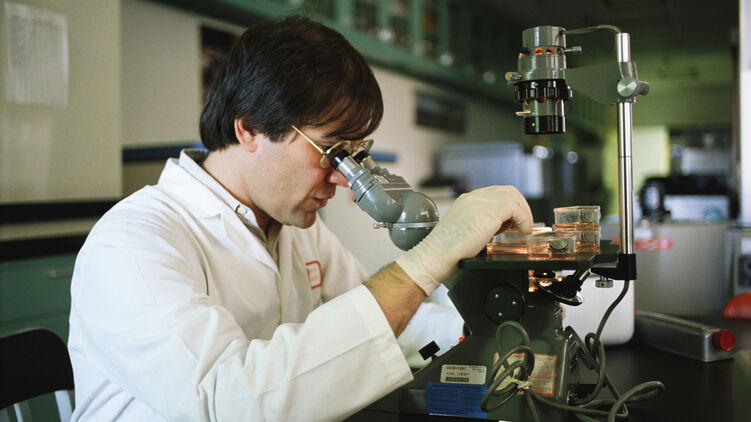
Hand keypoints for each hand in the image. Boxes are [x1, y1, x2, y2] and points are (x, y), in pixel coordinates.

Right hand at [396, 185, 532, 294]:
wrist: (435, 256)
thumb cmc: (445, 252)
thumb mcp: (465, 231)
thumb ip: (480, 224)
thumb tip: (498, 226)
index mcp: (466, 201)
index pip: (495, 193)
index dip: (508, 206)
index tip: (511, 222)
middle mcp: (473, 198)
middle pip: (507, 191)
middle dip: (519, 207)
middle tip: (521, 225)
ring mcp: (480, 203)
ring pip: (514, 196)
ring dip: (523, 213)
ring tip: (522, 229)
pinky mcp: (489, 213)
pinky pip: (516, 208)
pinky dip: (524, 219)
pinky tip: (522, 231)